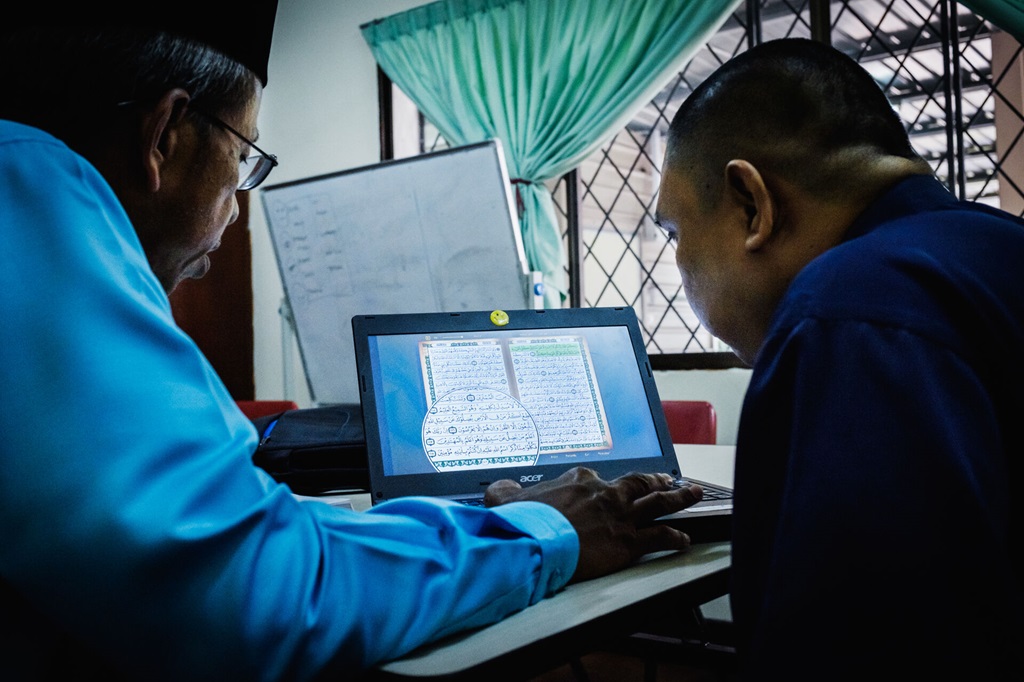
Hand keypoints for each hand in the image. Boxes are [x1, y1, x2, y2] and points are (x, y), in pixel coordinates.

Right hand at [484, 466, 703, 582]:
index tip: (605, 486)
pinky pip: (659, 536)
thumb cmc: (522, 522)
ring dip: (678, 497)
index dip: (602, 483)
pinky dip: (675, 537)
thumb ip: (506, 491)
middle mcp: (605, 493)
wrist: (535, 542)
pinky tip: (684, 540)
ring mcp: (620, 516)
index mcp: (579, 480)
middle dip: (655, 481)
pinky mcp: (628, 542)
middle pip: (637, 483)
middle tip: (667, 480)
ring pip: (657, 502)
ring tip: (693, 493)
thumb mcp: (506, 499)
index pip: (596, 478)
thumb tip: (501, 488)